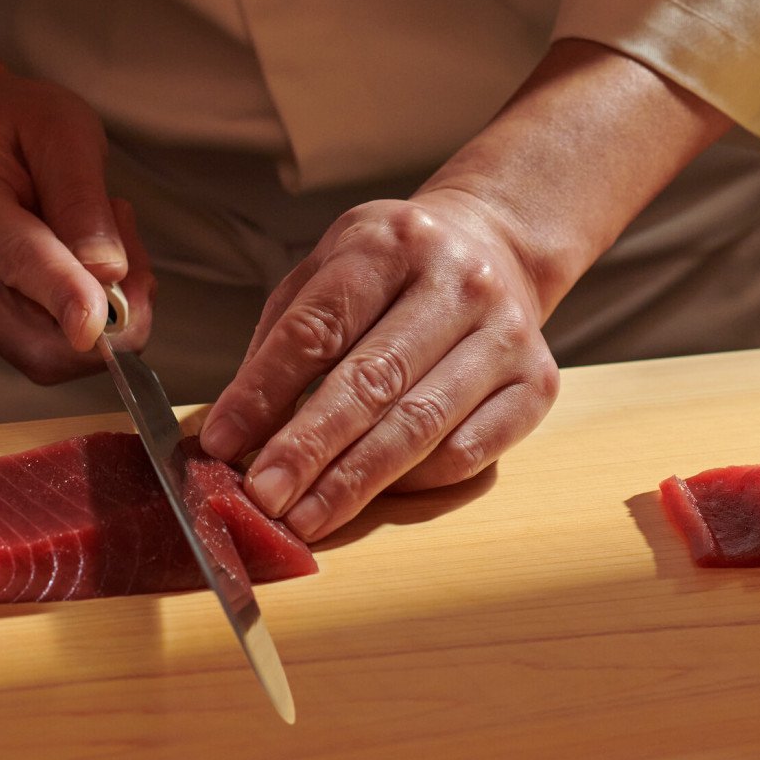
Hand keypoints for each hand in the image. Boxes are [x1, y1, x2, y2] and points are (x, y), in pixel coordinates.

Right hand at [0, 70, 153, 382]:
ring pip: (46, 353)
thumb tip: (108, 274)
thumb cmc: (8, 124)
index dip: (67, 299)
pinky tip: (64, 264)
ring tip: (89, 238)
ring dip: (94, 315)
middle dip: (109, 321)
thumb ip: (83, 201)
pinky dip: (68, 319)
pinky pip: (35, 349)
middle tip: (131, 257)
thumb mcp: (62, 129)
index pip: (18, 264)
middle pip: (35, 344)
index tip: (102, 326)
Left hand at [198, 189, 558, 540]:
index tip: (222, 442)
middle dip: (308, 449)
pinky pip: (469, 453)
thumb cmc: (390, 270)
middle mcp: (458, 282)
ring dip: (356, 482)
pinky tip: (374, 499)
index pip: (318, 328)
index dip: (264, 391)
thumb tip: (234, 430)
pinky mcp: (538, 383)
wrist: (495, 244)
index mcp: (391, 242)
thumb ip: (281, 342)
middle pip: (372, 381)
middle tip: (262, 496)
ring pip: (421, 425)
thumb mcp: (326, 271)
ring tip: (305, 518)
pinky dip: (415, 485)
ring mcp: (506, 334)